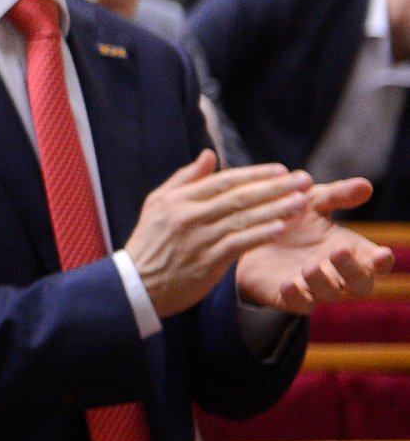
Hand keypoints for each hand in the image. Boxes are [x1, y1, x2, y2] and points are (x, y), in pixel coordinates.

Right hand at [124, 153, 309, 318]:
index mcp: (178, 199)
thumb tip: (209, 155)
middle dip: (274, 188)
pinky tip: (280, 228)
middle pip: (239, 197)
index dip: (254, 174)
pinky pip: (238, 244)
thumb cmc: (149, 243)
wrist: (136, 285)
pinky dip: (259, 235)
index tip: (281, 169)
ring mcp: (198, 239)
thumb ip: (184, 179)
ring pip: (243, 219)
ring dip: (275, 209)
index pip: (223, 181)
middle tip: (304, 180)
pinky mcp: (206, 262)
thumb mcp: (157, 204)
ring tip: (301, 202)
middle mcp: (189, 216)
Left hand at [235, 174, 394, 311]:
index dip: (382, 261)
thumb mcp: (313, 201)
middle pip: (360, 284)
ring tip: (310, 266)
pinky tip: (289, 284)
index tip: (382, 254)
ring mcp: (313, 287)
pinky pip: (298, 304)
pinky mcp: (288, 297)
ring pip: (329, 295)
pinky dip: (296, 297)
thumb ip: (337, 195)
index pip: (376, 262)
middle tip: (338, 251)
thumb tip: (365, 185)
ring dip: (322, 282)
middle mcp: (337, 273)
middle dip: (353, 270)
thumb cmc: (292, 218)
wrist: (248, 235)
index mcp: (350, 250)